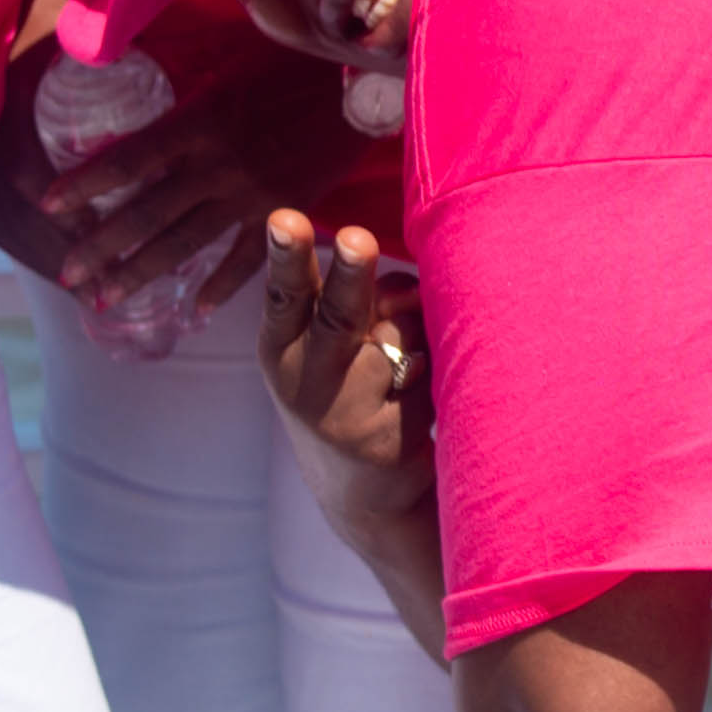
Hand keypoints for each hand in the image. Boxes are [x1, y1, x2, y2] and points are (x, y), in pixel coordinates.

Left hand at [0, 60, 286, 315]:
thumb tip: (144, 139)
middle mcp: (216, 163)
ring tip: (104, 301)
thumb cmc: (292, 70)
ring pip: (185, 242)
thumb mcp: (227, 80)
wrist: (359, 86)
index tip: (46, 204)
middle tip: (65, 275)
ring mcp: (250, 194)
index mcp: (197, 123)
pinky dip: (221, 286)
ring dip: (141, 273)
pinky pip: (247, 259)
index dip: (85, 182)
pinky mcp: (284, 212)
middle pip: (146, 211)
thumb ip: (188, 114)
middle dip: (101, 246)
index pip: (128, 158)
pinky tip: (196, 311)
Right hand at [257, 201, 430, 525]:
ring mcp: (343, 415)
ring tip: (399, 371)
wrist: (365, 494)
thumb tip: (404, 289)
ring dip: (415, 335)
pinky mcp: (385, 442)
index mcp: (280, 346)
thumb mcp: (333, 346)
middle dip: (352, 273)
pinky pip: (427, 374)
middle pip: (340, 313)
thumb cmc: (351, 390)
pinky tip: (410, 405)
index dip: (287, 255)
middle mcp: (302, 381)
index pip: (286, 293)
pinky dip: (430, 375)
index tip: (284, 218)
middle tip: (357, 237)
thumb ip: (358, 303)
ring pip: (399, 336)